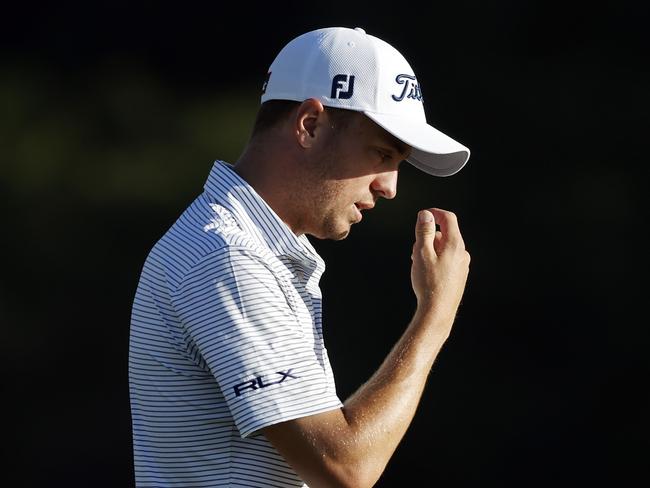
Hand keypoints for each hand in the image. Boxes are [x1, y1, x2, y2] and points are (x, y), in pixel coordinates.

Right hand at [410, 208, 469, 322]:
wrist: (438, 311)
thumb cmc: (428, 283)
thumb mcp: (421, 253)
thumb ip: (424, 232)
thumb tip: (426, 215)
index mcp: (454, 244)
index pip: (448, 218)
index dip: (435, 213)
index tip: (422, 215)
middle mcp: (462, 253)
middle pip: (445, 234)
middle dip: (429, 236)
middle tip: (414, 248)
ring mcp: (462, 265)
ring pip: (445, 248)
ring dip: (430, 249)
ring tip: (418, 263)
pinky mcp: (459, 275)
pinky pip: (447, 259)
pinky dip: (435, 259)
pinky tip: (426, 272)